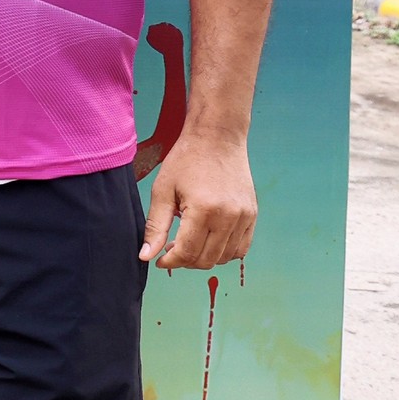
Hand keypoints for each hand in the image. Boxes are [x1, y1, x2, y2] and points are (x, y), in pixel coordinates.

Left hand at [140, 129, 256, 270]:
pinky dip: (224, 252)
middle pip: (206, 259)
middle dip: (185, 261)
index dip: (170, 262)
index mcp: (204, 210)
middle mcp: (228, 216)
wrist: (217, 137)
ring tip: (190, 242)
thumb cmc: (186, 159)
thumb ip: (156, 226)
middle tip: (172, 249)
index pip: (187, 253)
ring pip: (224, 258)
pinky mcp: (252, 215)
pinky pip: (241, 248)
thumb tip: (146, 256)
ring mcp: (244, 217)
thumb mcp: (163, 191)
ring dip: (205, 258)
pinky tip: (209, 240)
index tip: (159, 260)